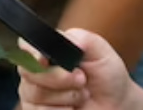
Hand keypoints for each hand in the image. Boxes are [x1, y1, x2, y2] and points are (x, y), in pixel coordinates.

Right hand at [18, 29, 142, 109]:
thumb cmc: (107, 76)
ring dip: (65, 97)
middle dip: (57, 77)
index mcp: (48, 51)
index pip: (25, 47)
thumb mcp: (101, 51)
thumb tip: (65, 38)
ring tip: (82, 95)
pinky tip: (74, 108)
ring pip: (34, 95)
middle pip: (28, 72)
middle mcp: (36, 72)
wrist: (117, 105)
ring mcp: (35, 95)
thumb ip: (83, 38)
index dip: (31, 53)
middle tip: (82, 79)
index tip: (44, 60)